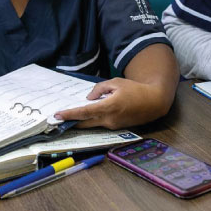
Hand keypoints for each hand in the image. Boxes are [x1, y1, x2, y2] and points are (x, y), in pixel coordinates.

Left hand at [54, 78, 171, 128]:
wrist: (153, 102)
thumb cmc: (135, 90)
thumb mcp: (116, 82)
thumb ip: (100, 89)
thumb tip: (89, 98)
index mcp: (108, 107)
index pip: (84, 112)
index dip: (70, 114)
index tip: (57, 115)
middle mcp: (109, 119)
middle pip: (85, 123)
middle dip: (71, 122)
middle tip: (58, 119)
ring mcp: (113, 125)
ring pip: (92, 124)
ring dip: (82, 121)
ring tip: (71, 115)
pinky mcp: (117, 127)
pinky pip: (101, 123)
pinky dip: (93, 120)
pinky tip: (89, 114)